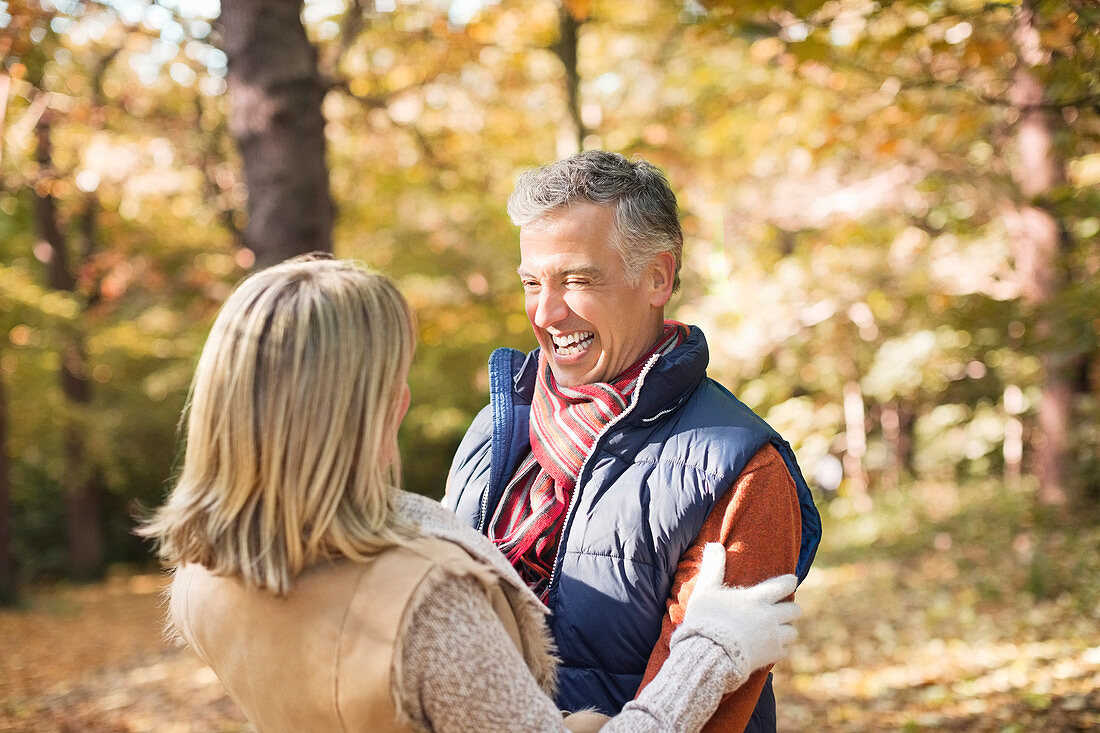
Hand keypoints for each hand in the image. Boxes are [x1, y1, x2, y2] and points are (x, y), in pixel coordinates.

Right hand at [672, 543, 799, 681]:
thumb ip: (712, 567)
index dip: (789, 582)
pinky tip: (771, 648)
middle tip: (783, 609)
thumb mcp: (706, 590)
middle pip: (794, 610)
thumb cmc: (706, 619)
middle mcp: (769, 616)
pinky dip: (780, 648)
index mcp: (757, 598)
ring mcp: (772, 637)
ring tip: (778, 629)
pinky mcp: (770, 655)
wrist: (709, 653)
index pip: (783, 585)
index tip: (792, 580)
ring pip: (792, 631)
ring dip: (786, 629)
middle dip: (789, 608)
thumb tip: (714, 545)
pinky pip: (785, 650)